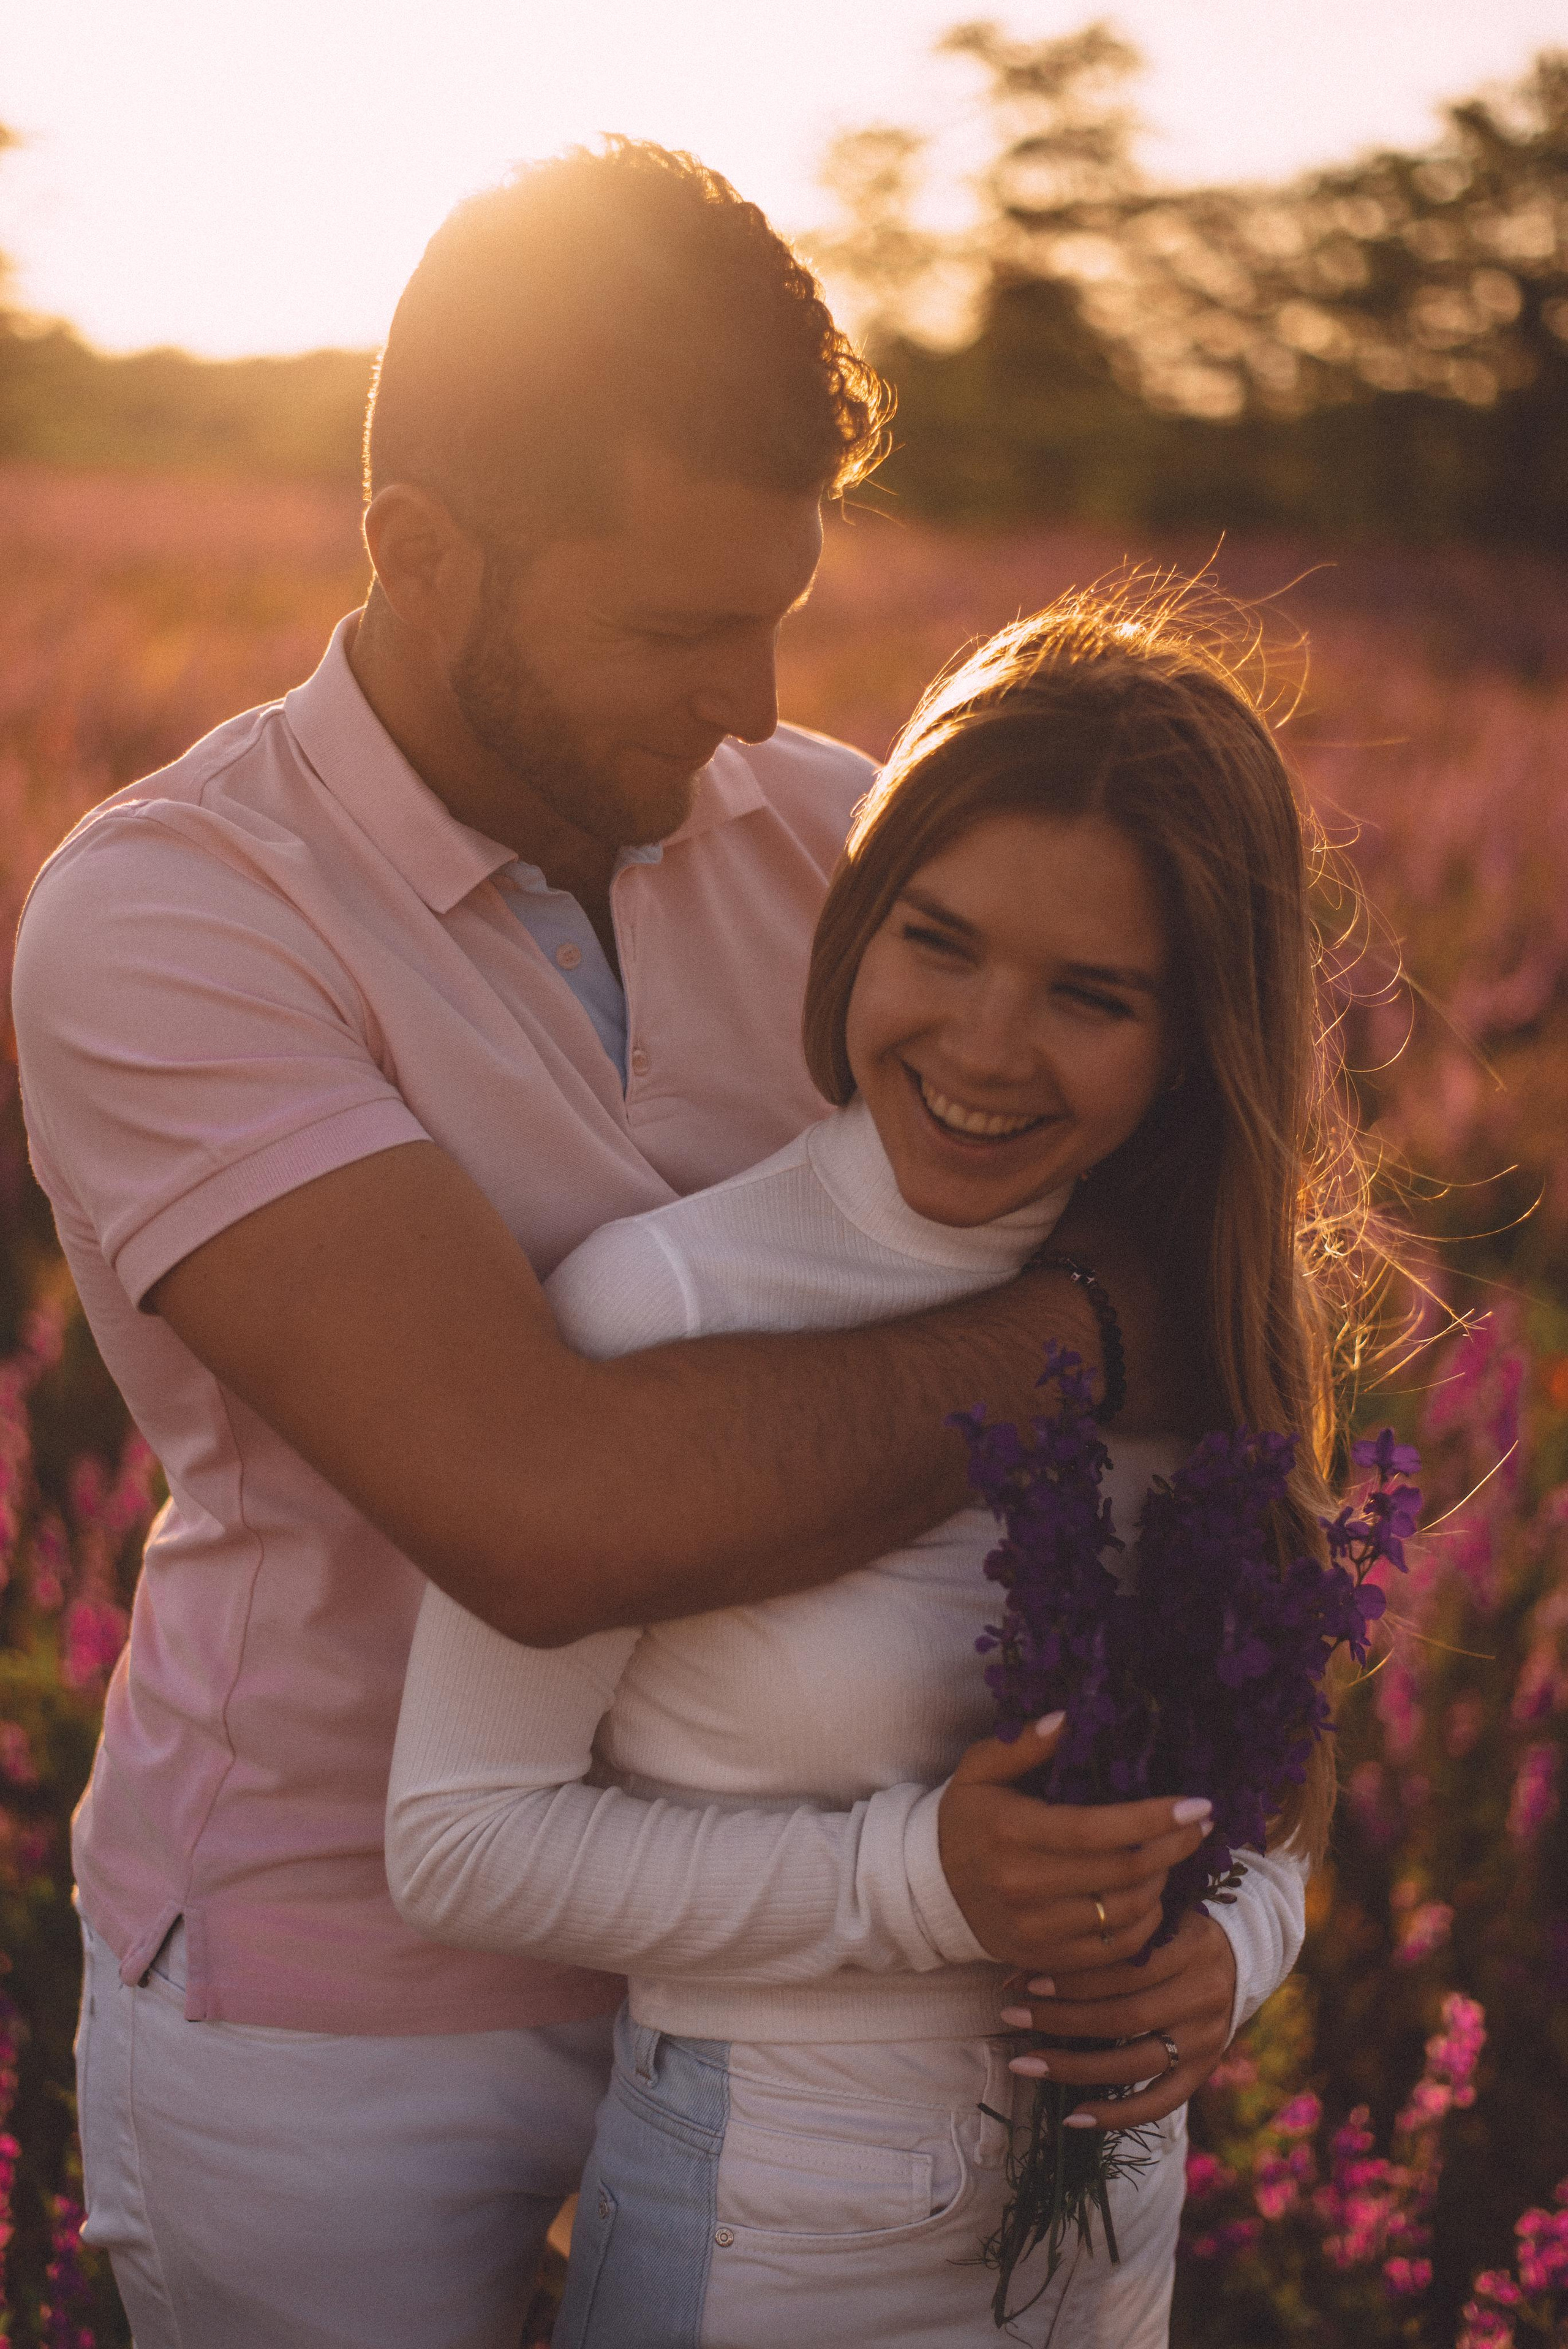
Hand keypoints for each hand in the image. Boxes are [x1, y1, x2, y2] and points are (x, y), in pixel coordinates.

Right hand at [937, 1716, 1212, 1974]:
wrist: (928, 1888)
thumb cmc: (964, 1818)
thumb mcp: (980, 1769)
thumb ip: (1024, 1744)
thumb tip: (1069, 1718)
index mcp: (1011, 1832)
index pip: (1095, 1830)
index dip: (1152, 1819)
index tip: (1197, 1804)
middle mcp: (1023, 1886)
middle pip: (1120, 1874)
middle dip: (1172, 1848)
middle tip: (1200, 1825)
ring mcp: (1034, 1929)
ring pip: (1124, 1915)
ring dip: (1161, 1884)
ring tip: (1174, 1855)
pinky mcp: (1044, 1959)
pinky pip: (1113, 1952)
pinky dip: (1145, 1925)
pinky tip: (1151, 1896)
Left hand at [1001, 1906, 1237, 2127]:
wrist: (1240, 1957)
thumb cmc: (1173, 1928)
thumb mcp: (1151, 1916)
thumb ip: (1103, 1936)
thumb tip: (1020, 1967)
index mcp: (1191, 1946)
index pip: (1124, 1967)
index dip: (1072, 1977)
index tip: (1024, 1981)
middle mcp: (1203, 1994)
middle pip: (1124, 2016)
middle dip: (1061, 2019)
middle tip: (1012, 2017)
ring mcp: (1206, 2039)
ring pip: (1135, 2062)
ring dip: (1075, 2067)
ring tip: (1025, 2063)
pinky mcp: (1203, 2071)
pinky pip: (1160, 2103)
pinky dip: (1117, 2115)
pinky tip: (1073, 2117)